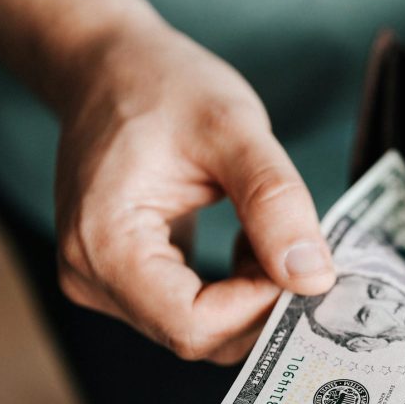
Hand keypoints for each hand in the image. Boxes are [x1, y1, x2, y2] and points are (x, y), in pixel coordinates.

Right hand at [55, 22, 334, 363]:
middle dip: (260, 303)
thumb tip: (313, 279)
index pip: (193, 325)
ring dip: (250, 295)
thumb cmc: (163, 86)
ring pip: (199, 329)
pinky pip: (191, 311)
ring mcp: (103, 282)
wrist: (111, 68)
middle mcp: (91, 277)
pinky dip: (234, 289)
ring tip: (266, 234)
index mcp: (104, 244)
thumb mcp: (233, 129)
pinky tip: (248, 243)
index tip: (299, 262)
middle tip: (297, 248)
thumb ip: (275, 203)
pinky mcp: (124, 278)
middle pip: (197, 335)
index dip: (258, 307)